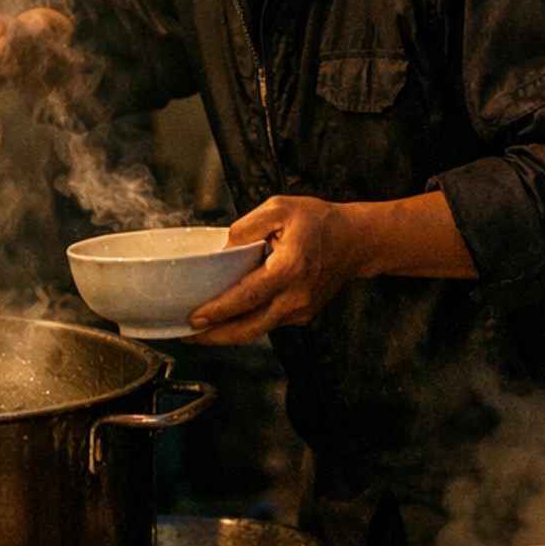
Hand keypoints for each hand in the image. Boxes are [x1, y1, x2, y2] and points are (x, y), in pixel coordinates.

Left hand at [185, 188, 476, 343]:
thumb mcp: (280, 209)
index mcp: (289, 268)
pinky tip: (227, 319)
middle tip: (187, 336)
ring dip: (229, 334)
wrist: (356, 241)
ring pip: (259, 330)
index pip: (249, 297)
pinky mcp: (302, 315)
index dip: (220, 311)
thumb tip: (222, 248)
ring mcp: (301, 310)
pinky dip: (246, 325)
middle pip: (251, 328)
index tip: (195, 319)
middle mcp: (296, 296)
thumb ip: (247, 226)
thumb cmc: (318, 222)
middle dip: (217, 337)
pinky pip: (269, 323)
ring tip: (199, 332)